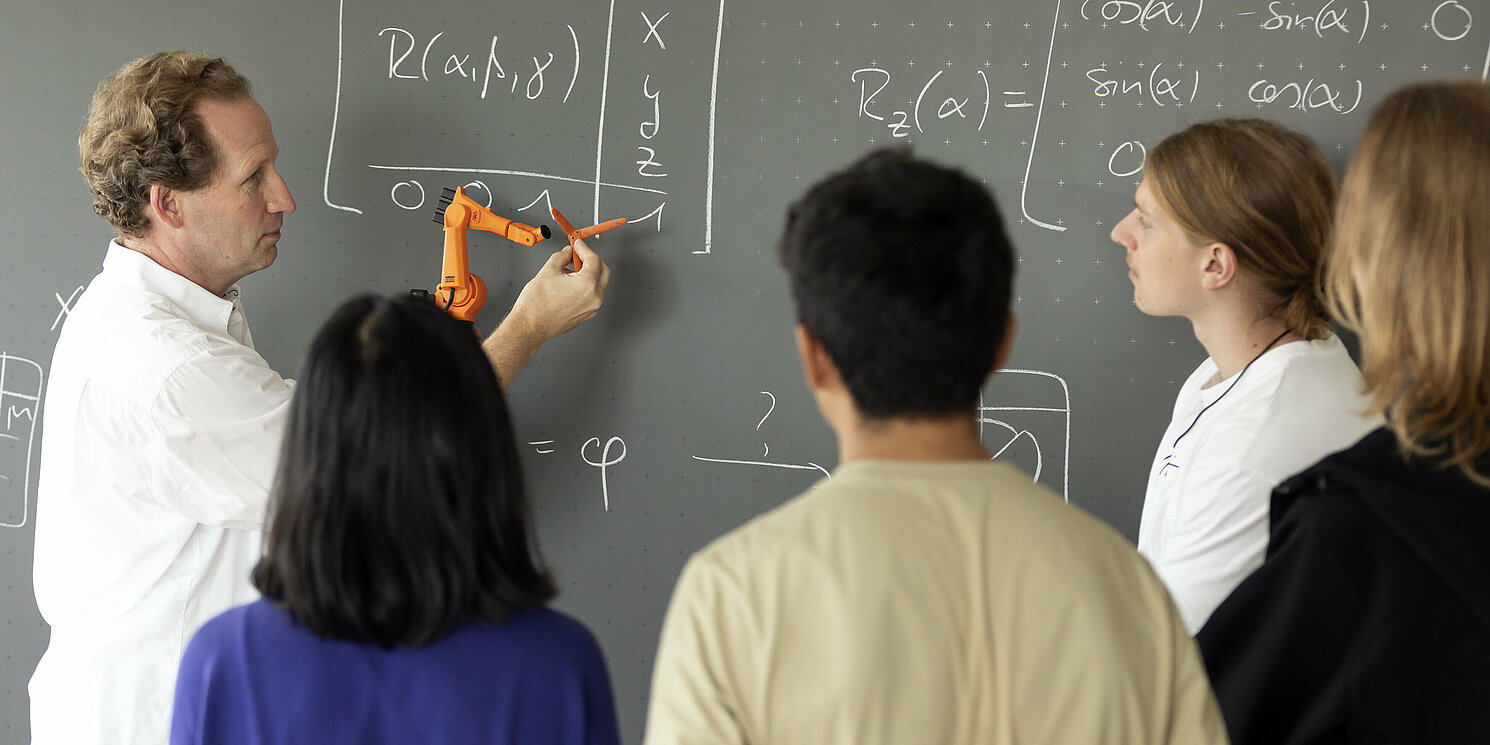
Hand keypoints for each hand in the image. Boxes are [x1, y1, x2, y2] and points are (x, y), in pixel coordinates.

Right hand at [482, 238, 609, 387]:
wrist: (529, 326)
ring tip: (570, 268)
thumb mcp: (548, 270)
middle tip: (577, 254)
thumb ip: (562, 256)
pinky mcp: (586, 314)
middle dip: (591, 259)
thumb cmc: (536, 305)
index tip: (577, 244)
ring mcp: (592, 308)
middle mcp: (594, 298)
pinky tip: (571, 281)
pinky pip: (592, 294)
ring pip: (599, 283)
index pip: (594, 259)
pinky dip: (586, 284)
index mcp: (587, 285)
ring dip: (589, 272)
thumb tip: (567, 252)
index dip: (584, 248)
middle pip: (603, 271)